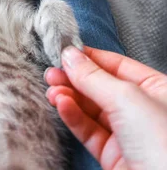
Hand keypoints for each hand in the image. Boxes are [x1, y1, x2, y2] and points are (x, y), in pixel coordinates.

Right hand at [45, 46, 166, 169]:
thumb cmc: (163, 143)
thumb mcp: (126, 98)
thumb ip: (93, 76)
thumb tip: (69, 55)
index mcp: (156, 88)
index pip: (116, 64)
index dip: (89, 57)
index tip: (63, 51)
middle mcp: (142, 109)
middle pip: (100, 86)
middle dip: (74, 78)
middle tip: (52, 72)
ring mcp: (128, 134)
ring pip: (91, 109)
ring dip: (69, 97)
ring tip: (52, 90)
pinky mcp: (114, 156)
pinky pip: (88, 131)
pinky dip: (73, 117)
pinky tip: (61, 104)